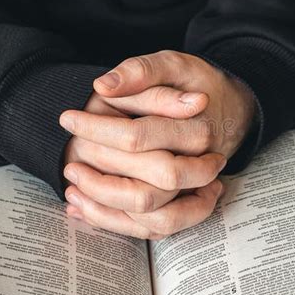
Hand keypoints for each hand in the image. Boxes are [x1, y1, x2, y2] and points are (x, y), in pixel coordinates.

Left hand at [60, 51, 255, 238]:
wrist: (226, 109)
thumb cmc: (192, 84)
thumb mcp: (172, 64)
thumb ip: (141, 72)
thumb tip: (103, 86)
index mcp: (195, 129)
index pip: (137, 137)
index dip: (98, 129)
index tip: (68, 119)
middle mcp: (198, 166)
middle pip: (147, 191)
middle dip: (99, 182)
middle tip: (69, 163)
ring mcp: (194, 191)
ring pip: (152, 220)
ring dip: (106, 210)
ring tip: (71, 190)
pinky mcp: (185, 206)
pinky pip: (153, 229)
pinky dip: (115, 222)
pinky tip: (83, 207)